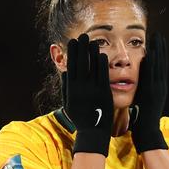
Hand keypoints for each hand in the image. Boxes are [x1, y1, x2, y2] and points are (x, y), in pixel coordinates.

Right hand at [63, 33, 112, 155]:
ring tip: (93, 41)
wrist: (93, 132)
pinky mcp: (104, 93)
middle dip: (81, 48)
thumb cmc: (81, 118)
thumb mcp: (69, 103)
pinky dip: (101, 65)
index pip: (71, 66)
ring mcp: (92, 90)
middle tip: (82, 35)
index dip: (71, 52)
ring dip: (92, 53)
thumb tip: (64, 72)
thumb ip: (66, 87)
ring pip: (92, 67)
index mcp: (71, 89)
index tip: (72, 41)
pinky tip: (102, 55)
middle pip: (80, 63)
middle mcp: (81, 88)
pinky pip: (102, 76)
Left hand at [131, 32, 168, 152]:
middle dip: (161, 48)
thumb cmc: (143, 117)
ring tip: (157, 38)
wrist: (148, 131)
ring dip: (158, 51)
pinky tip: (150, 52)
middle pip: (162, 63)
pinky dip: (152, 63)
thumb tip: (141, 76)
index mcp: (158, 87)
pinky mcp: (152, 92)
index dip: (161, 52)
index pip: (160, 66)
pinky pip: (152, 75)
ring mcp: (157, 88)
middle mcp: (160, 85)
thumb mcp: (145, 99)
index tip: (159, 40)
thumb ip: (145, 87)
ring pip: (159, 66)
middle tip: (159, 34)